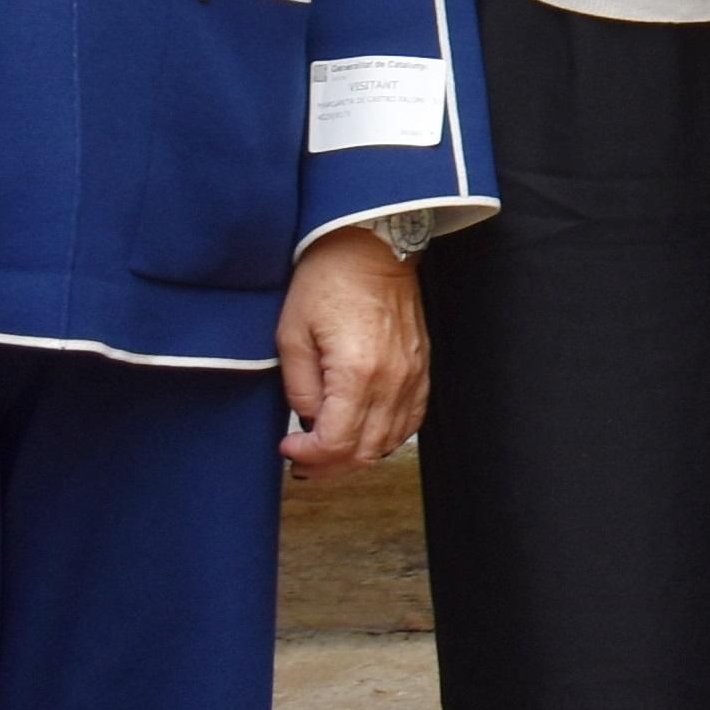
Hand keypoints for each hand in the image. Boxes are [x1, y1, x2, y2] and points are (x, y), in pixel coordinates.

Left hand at [277, 228, 428, 474]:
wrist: (373, 244)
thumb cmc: (328, 281)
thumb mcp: (292, 334)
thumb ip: (298, 387)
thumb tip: (308, 421)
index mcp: (357, 371)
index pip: (336, 443)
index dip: (307, 456)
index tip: (286, 446)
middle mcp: (392, 377)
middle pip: (365, 451)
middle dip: (328, 465)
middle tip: (302, 458)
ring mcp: (413, 372)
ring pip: (390, 440)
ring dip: (357, 455)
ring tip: (329, 449)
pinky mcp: (422, 364)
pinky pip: (412, 417)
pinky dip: (388, 435)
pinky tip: (365, 431)